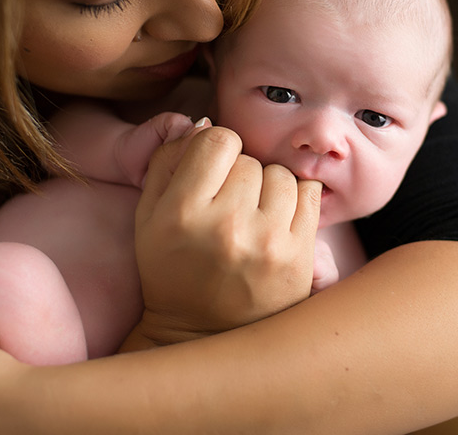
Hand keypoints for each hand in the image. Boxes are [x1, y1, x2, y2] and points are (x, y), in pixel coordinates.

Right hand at [127, 121, 321, 347]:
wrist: (201, 333)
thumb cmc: (172, 267)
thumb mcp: (149, 215)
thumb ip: (168, 161)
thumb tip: (203, 123)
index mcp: (182, 212)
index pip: (218, 139)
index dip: (216, 149)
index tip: (214, 170)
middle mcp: (226, 225)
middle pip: (250, 160)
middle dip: (240, 175)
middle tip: (229, 204)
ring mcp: (267, 242)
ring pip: (281, 175)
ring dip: (269, 187)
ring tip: (253, 214)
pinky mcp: (298, 256)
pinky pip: (308, 193)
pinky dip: (295, 200)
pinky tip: (277, 220)